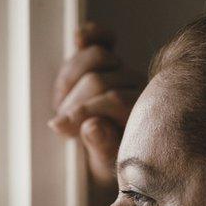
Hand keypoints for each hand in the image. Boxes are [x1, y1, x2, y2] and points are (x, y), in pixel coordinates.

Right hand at [48, 22, 144, 186]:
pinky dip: (91, 35)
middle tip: (61, 124)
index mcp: (144, 114)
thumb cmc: (111, 169)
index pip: (113, 98)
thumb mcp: (106, 169)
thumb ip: (102, 147)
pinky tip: (79, 38)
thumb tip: (92, 126)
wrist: (110, 162)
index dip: (83, 111)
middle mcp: (139, 88)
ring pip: (94, 56)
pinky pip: (104, 40)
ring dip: (69, 79)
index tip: (60, 128)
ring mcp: (125, 73)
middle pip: (97, 78)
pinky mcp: (110, 63)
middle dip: (73, 102)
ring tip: (61, 104)